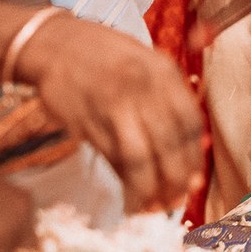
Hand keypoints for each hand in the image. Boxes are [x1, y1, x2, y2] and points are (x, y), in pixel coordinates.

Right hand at [21, 15, 203, 213]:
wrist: (54, 44)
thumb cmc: (105, 55)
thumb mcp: (146, 61)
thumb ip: (170, 97)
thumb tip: (196, 143)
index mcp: (162, 71)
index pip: (189, 121)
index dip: (194, 155)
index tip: (194, 178)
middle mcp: (140, 88)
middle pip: (168, 143)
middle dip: (176, 178)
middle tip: (177, 200)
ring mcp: (111, 105)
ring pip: (139, 157)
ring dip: (149, 188)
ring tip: (154, 206)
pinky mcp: (86, 123)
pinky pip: (111, 158)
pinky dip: (124, 181)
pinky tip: (131, 195)